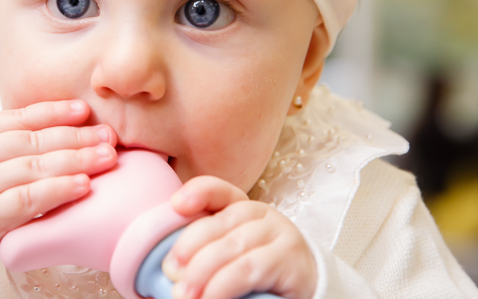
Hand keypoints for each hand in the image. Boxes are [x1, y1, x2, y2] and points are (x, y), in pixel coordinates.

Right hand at [0, 99, 116, 298]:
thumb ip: (5, 144)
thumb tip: (56, 129)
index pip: (19, 116)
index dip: (54, 111)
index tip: (85, 109)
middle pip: (33, 140)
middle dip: (76, 136)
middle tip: (110, 134)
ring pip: (33, 167)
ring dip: (75, 160)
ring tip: (106, 157)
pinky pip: (25, 200)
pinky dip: (56, 190)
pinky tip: (81, 186)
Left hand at [162, 176, 316, 298]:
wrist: (307, 286)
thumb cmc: (261, 272)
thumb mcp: (232, 254)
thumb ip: (208, 248)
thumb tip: (171, 267)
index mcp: (243, 208)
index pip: (219, 190)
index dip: (198, 192)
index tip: (175, 205)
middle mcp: (262, 215)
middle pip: (219, 223)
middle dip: (189, 248)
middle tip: (170, 273)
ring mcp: (279, 235)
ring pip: (232, 247)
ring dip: (202, 272)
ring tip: (184, 294)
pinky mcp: (289, 260)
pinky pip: (249, 269)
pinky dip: (223, 286)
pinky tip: (209, 298)